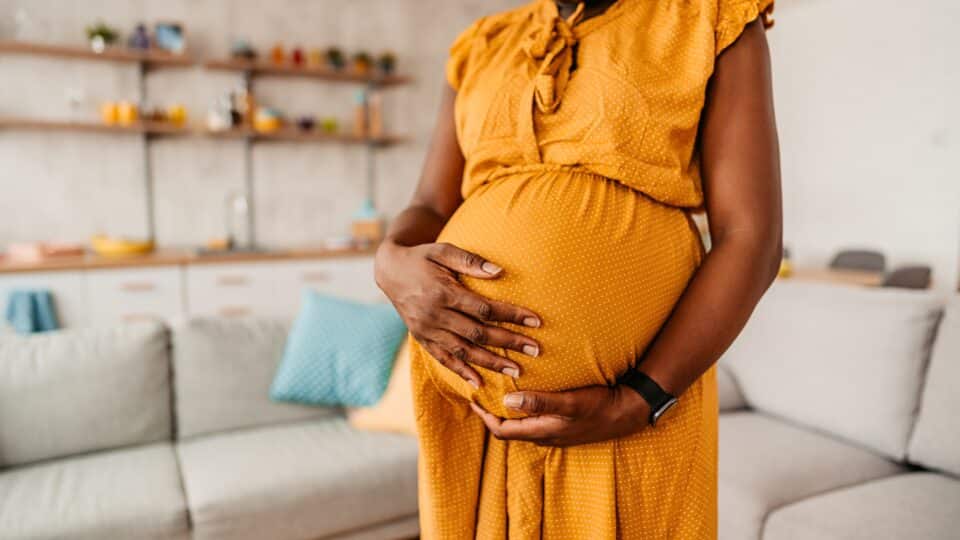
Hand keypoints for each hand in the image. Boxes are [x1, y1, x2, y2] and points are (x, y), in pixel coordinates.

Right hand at [374, 239, 540, 387]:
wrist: (389, 271)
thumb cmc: (422, 257)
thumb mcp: (443, 251)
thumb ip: (470, 261)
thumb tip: (499, 272)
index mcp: (443, 293)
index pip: (484, 309)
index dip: (511, 315)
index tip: (535, 321)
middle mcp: (434, 315)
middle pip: (478, 334)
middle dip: (509, 342)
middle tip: (536, 350)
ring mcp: (427, 330)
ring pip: (463, 351)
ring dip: (491, 363)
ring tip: (516, 371)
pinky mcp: (422, 339)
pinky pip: (443, 359)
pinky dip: (461, 372)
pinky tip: (479, 383)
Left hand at [469, 384, 649, 446]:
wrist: (629, 411)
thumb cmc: (600, 406)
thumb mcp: (570, 402)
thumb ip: (540, 402)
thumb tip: (508, 401)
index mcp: (542, 431)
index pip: (501, 430)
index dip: (484, 416)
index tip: (472, 398)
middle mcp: (544, 435)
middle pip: (508, 428)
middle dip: (492, 412)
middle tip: (480, 391)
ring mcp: (554, 431)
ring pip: (521, 424)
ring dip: (507, 410)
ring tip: (497, 390)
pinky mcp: (563, 423)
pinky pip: (535, 418)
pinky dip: (523, 408)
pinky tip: (525, 392)